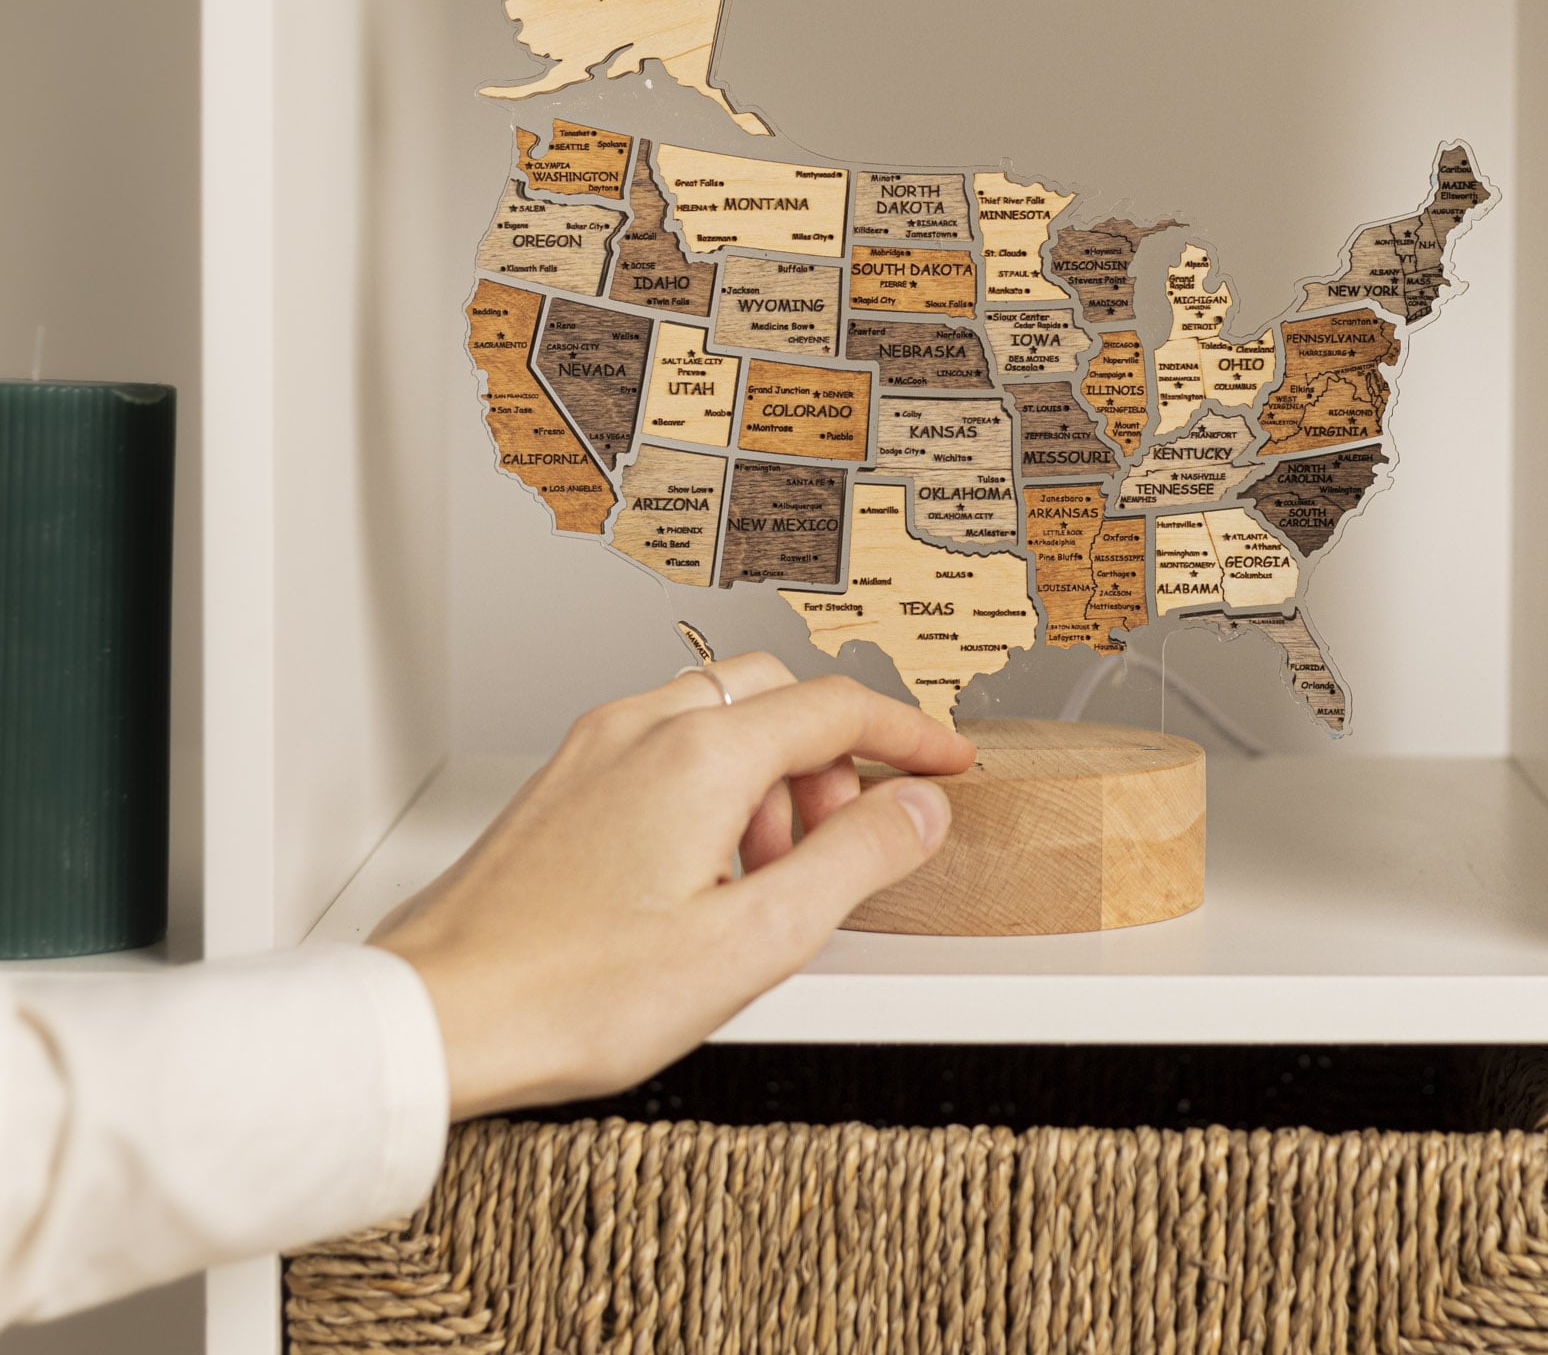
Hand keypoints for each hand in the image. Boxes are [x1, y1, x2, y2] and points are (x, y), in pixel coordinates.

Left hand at [372, 657, 974, 1118]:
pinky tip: (703, 872)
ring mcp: (596, 747)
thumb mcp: (751, 942)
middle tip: (843, 844)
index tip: (946, 764)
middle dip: (831, 761)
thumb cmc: (571, 991)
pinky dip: (713, 784)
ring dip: (770, 776)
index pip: (838, 707)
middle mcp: (645, 726)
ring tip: (764, 879)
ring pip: (721, 716)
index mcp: (701, 753)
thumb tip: (916, 810)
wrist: (437, 1014)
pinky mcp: (564, 779)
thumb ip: (851, 862)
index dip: (909, 734)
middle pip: (779, 697)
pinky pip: (667, 743)